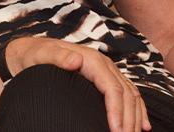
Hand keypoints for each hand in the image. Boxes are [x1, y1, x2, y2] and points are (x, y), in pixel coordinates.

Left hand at [5, 37, 150, 131]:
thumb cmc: (34, 55)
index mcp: (92, 60)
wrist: (31, 50)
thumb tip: (76, 61)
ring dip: (135, 117)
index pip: (112, 88)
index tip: (116, 131)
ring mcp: (106, 71)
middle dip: (128, 119)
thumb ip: (57, 56)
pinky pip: (128, 93)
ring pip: (131, 95)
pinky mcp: (105, 77)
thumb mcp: (41, 54)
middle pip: (125, 94)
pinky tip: (142, 125)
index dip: (117, 111)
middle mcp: (103, 64)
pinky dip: (137, 110)